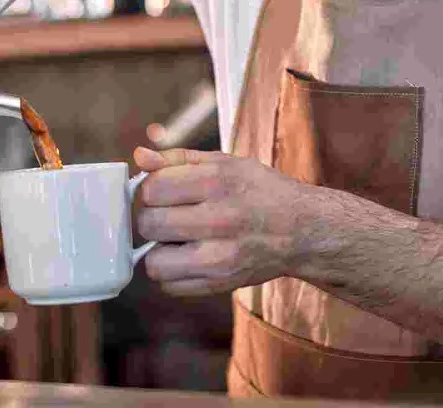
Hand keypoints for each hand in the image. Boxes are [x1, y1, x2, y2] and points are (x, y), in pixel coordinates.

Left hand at [133, 146, 313, 296]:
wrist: (302, 230)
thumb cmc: (261, 191)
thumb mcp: (225, 162)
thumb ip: (178, 159)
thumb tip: (140, 156)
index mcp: (218, 182)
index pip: (153, 188)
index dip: (151, 188)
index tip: (163, 190)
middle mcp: (219, 220)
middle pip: (149, 224)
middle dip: (152, 216)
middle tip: (169, 213)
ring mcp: (220, 257)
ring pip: (154, 262)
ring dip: (159, 249)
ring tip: (177, 238)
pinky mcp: (220, 284)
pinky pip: (170, 286)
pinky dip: (172, 272)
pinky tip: (188, 256)